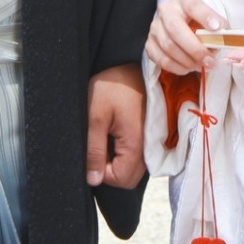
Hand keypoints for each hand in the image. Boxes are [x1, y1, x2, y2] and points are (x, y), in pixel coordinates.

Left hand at [86, 64, 145, 188]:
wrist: (131, 63)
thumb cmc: (113, 85)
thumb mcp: (95, 115)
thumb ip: (94, 150)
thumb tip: (93, 180)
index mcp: (136, 144)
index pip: (120, 180)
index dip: (102, 172)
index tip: (93, 151)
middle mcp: (148, 147)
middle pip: (128, 177)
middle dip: (109, 167)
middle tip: (98, 142)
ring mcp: (150, 141)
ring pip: (132, 166)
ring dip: (116, 157)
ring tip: (106, 133)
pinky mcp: (148, 135)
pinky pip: (136, 154)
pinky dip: (123, 149)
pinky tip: (114, 130)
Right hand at [145, 0, 225, 75]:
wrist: (181, 21)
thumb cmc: (199, 20)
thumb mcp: (210, 16)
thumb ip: (218, 26)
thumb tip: (222, 38)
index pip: (193, 5)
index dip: (205, 16)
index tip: (217, 27)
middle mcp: (166, 9)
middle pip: (175, 29)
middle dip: (195, 49)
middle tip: (210, 61)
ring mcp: (155, 26)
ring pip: (168, 46)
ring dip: (188, 61)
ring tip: (202, 66)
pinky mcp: (150, 43)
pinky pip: (162, 60)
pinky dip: (177, 68)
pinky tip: (188, 67)